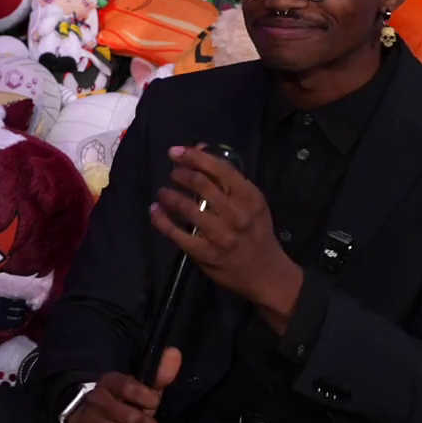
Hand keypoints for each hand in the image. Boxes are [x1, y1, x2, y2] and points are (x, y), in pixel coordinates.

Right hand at [67, 347, 181, 422]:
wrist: (86, 415)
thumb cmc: (122, 401)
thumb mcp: (140, 386)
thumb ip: (159, 374)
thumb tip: (175, 353)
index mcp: (110, 383)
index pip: (128, 386)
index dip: (146, 397)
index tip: (154, 403)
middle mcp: (97, 401)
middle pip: (130, 417)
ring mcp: (89, 422)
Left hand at [149, 145, 303, 325]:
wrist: (266, 273)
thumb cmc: (257, 233)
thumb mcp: (252, 203)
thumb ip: (228, 177)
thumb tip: (200, 148)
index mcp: (250, 197)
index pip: (220, 169)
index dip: (194, 157)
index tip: (176, 152)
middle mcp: (236, 214)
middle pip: (200, 184)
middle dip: (180, 174)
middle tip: (171, 173)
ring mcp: (219, 234)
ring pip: (186, 207)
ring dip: (169, 195)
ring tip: (162, 192)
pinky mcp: (204, 252)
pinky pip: (175, 232)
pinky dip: (161, 219)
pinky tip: (155, 211)